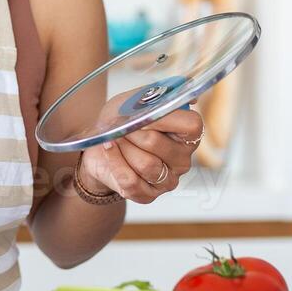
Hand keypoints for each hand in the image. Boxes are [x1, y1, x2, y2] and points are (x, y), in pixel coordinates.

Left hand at [76, 107, 202, 202]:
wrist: (100, 144)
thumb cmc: (122, 121)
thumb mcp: (136, 100)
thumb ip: (160, 94)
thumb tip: (190, 99)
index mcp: (187, 135)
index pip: (191, 126)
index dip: (163, 118)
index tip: (141, 114)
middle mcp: (182, 161)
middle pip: (158, 143)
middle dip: (132, 132)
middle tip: (120, 126)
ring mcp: (167, 181)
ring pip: (145, 164)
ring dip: (123, 147)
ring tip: (114, 139)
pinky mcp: (147, 195)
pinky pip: (130, 180)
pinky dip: (114, 161)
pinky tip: (109, 149)